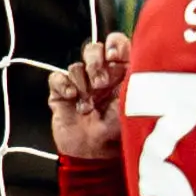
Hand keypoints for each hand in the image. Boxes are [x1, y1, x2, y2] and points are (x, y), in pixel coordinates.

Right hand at [46, 27, 130, 163]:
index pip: (116, 43)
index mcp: (120, 71)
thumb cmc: (117, 131)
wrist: (93, 153)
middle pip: (93, 48)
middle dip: (96, 63)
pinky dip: (64, 86)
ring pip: (76, 65)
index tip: (114, 57)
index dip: (113, 44)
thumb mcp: (132, 103)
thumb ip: (134, 79)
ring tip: (89, 105)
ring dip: (83, 84)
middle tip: (102, 83)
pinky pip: (57, 77)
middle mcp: (100, 73)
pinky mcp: (61, 93)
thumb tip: (139, 58)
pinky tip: (72, 99)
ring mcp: (80, 83)